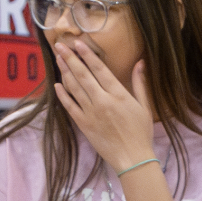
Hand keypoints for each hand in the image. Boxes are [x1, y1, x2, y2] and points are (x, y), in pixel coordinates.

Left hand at [51, 36, 156, 175]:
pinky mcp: (83, 123)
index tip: (78, 43)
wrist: (132, 158)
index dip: (87, 55)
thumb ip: (140, 83)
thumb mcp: (145, 106)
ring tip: (58, 58)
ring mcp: (90, 112)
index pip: (99, 69)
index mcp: (119, 95)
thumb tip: (140, 63)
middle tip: (60, 45)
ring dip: (64, 71)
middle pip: (82, 75)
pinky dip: (62, 94)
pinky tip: (57, 83)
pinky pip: (69, 105)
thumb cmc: (141, 132)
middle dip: (70, 58)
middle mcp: (102, 101)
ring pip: (74, 87)